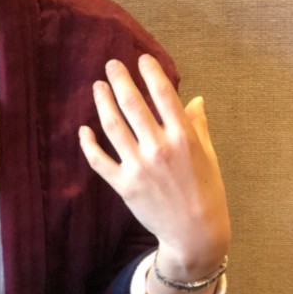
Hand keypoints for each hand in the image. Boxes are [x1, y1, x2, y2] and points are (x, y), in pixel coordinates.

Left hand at [78, 55, 230, 280]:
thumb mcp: (208, 156)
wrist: (195, 234)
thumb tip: (195, 100)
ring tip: (98, 86)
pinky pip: (99, 160)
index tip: (142, 59)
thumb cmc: (207, 192)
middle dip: (120, 80)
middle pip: (133, 105)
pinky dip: (88, 144)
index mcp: (183, 138)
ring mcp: (139, 167)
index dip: (151, 73)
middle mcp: (159, 149)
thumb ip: (198, 126)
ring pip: (112, 127)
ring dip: (102, 103)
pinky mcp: (124, 185)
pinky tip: (84, 130)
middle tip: (111, 64)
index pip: (164, 96)